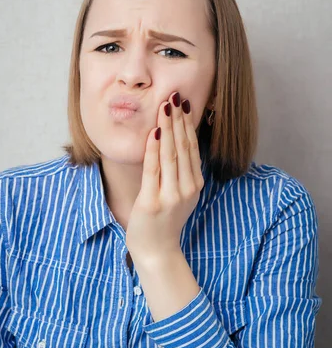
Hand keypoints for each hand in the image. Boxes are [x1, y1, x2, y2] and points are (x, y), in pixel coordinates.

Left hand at [125, 91, 204, 263]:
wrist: (157, 252)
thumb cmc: (164, 221)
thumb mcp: (178, 194)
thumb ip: (179, 172)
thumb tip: (174, 142)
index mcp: (194, 184)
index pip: (191, 148)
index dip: (187, 125)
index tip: (183, 104)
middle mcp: (187, 188)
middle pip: (182, 147)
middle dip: (178, 120)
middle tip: (174, 96)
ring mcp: (171, 196)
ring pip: (170, 155)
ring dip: (167, 128)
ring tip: (165, 107)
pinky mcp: (153, 202)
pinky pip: (153, 170)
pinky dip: (153, 150)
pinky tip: (153, 133)